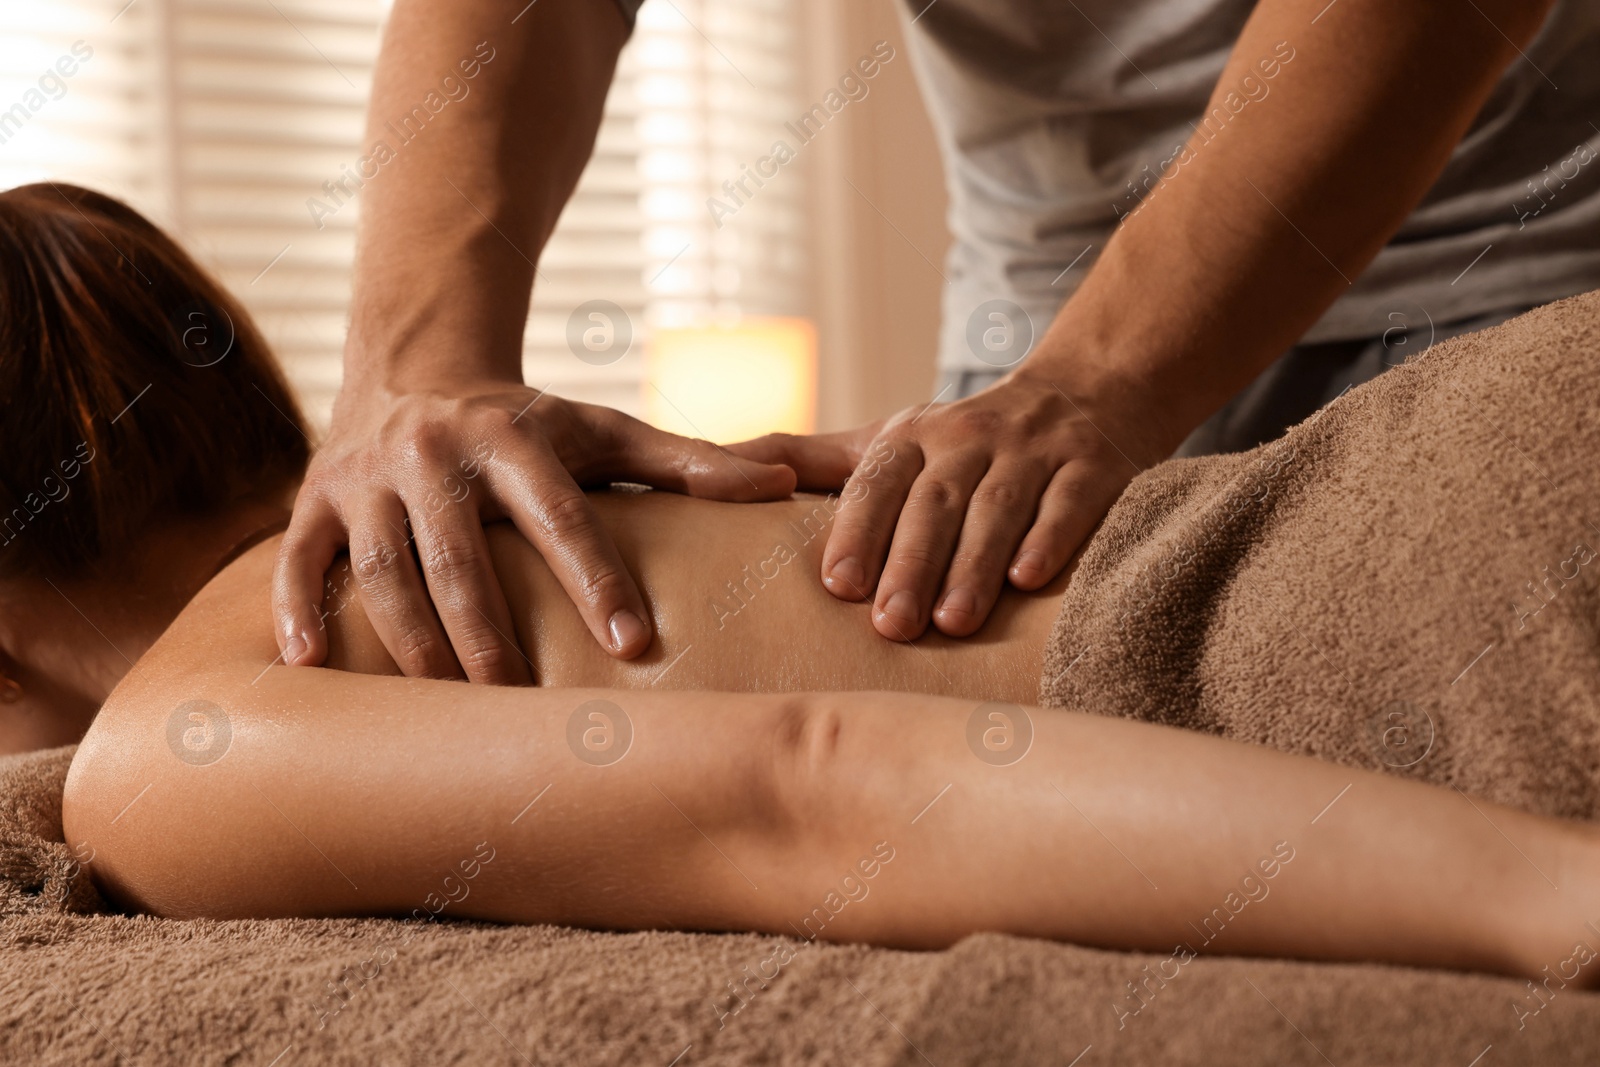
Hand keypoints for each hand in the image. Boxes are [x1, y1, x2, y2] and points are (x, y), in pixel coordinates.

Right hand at [274, 380, 796, 679]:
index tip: (634, 645)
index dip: (595, 577)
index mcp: (513, 437)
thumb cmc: (528, 425)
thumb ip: (690, 464)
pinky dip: (295, 609)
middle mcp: (435, 453)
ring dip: (409, 639)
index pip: (560, 514)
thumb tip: (785, 487)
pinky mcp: (313, 499)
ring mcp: (366, 477)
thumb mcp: (605, 432)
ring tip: (446, 702)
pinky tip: (307, 667)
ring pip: (381, 567)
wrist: (414, 370)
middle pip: (461, 553)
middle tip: (524, 699)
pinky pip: (294, 558)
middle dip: (492, 629)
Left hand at [726, 374, 1158, 640]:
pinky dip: (1051, 538)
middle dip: (912, 562)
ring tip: (953, 623)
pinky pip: (1070, 503)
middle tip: (890, 626)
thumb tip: (712, 470)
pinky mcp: (1093, 467)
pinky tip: (1030, 579)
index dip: (858, 530)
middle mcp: (969, 438)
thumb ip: (807, 462)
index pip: (878, 481)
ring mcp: (1034, 451)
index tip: (839, 586)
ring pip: (999, 507)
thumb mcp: (888, 443)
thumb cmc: (963, 442)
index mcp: (913, 438)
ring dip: (974, 563)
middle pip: (936, 502)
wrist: (1084, 393)